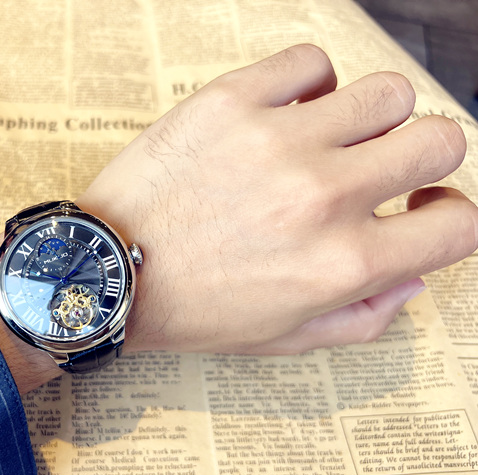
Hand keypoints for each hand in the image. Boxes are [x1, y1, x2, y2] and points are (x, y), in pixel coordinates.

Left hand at [0, 44, 477, 392]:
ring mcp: (277, 142)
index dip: (450, 217)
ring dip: (372, 118)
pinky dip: (311, 84)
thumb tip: (413, 273)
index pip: (459, 224)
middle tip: (384, 169)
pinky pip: (312, 62)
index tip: (421, 212)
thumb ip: (365, 316)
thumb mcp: (286, 338)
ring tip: (332, 139)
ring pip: (386, 92)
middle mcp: (322, 198)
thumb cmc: (193, 308)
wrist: (107, 272)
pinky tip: (287, 112)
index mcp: (342, 264)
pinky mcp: (230, 101)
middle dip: (425, 158)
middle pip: (441, 139)